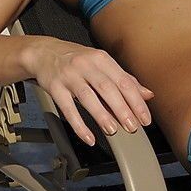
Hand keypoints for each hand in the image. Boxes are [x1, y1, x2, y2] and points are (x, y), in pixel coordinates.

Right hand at [23, 38, 153, 146]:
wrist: (43, 53)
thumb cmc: (76, 59)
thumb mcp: (101, 63)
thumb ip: (124, 79)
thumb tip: (147, 95)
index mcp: (101, 59)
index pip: (123, 81)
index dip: (136, 101)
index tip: (145, 119)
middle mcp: (85, 65)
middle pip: (107, 88)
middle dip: (122, 109)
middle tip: (132, 127)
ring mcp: (69, 76)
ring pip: (87, 97)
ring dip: (101, 116)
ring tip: (112, 130)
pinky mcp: (54, 87)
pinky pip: (67, 108)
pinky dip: (78, 124)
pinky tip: (88, 137)